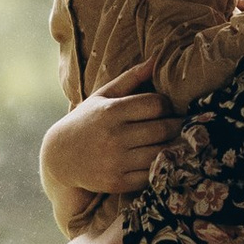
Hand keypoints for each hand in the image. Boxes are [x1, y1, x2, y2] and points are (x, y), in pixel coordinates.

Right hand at [41, 66, 180, 203]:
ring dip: (174, 146)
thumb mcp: (103, 96)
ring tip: (178, 140)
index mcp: (111, 111)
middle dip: (177, 125)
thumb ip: (130, 78)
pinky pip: (151, 174)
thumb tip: (156, 60)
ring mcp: (115, 162)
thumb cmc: (86, 121)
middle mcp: (114, 136)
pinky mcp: (117, 183)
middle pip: (163, 129)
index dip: (168, 104)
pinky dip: (160, 166)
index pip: (156, 104)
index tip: (169, 107)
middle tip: (183, 124)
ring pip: (161, 153)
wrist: (59, 157)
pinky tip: (161, 158)